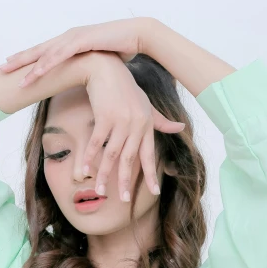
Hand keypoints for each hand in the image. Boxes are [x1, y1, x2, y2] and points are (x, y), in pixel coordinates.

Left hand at [0, 18, 152, 87]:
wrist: (135, 36)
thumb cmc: (118, 51)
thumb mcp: (96, 64)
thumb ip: (85, 71)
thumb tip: (82, 84)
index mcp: (69, 44)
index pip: (43, 53)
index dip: (26, 60)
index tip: (11, 68)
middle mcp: (67, 39)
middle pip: (38, 51)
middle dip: (19, 61)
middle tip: (1, 69)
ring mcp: (73, 38)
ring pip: (46, 54)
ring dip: (29, 66)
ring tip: (16, 78)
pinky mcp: (81, 41)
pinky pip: (60, 55)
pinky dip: (46, 64)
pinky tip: (35, 72)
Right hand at [80, 53, 183, 199]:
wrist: (106, 67)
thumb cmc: (126, 87)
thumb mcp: (146, 104)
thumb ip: (161, 120)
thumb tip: (181, 128)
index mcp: (146, 124)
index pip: (149, 154)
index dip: (151, 174)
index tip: (154, 192)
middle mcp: (136, 124)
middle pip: (131, 159)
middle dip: (127, 181)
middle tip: (124, 200)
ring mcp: (120, 121)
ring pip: (113, 154)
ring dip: (105, 175)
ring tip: (100, 191)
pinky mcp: (105, 116)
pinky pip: (96, 143)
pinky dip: (90, 158)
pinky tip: (85, 171)